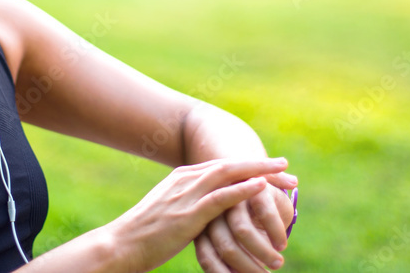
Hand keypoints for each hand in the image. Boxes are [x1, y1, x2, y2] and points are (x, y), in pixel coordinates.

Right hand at [107, 157, 290, 272]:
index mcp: (182, 177)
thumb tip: (206, 211)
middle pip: (230, 165)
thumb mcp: (170, 213)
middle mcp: (186, 179)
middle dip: (261, 165)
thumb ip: (189, 206)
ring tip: (284, 174)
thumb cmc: (144, 235)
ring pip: (229, 175)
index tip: (272, 170)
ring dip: (259, 173)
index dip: (250, 166)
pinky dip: (243, 190)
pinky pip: (221, 198)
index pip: (223, 166)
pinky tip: (261, 187)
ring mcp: (187, 194)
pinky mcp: (189, 214)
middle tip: (287, 167)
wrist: (122, 244)